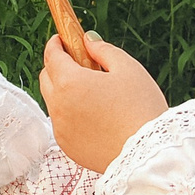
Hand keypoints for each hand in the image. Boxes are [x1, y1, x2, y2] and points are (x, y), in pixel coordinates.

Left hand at [38, 34, 167, 172]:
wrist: (147, 154)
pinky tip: (94, 115)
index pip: (51, 55)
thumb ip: (104, 50)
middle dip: (57, 66)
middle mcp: (58, 106)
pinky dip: (70, 114)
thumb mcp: (128, 69)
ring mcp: (60, 128)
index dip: (56, 44)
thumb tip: (87, 41)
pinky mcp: (66, 146)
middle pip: (46, 78)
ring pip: (53, 101)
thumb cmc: (141, 108)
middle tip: (79, 63)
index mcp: (69, 82)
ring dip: (64, 91)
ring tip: (92, 92)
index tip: (63, 39)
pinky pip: (62, 123)